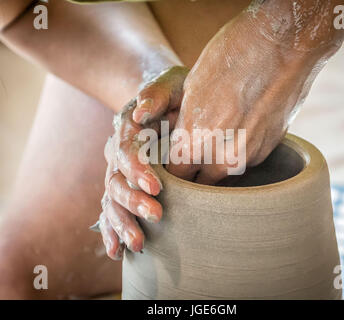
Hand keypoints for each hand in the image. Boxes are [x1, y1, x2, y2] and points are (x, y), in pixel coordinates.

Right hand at [95, 66, 188, 259]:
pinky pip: (112, 208)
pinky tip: (116, 250)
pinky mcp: (125, 185)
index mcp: (127, 128)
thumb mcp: (171, 84)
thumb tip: (139, 113)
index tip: (156, 186)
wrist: (165, 100)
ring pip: (112, 199)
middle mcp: (118, 151)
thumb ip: (156, 94)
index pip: (126, 150)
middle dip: (132, 201)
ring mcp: (119, 170)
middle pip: (116, 179)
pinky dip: (112, 229)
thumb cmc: (174, 93)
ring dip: (122, 222)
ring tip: (137, 244)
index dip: (137, 169)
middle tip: (155, 216)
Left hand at [165, 9, 329, 184]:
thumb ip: (185, 124)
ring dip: (218, 162)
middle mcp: (220, 158)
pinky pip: (245, 160)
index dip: (175, 169)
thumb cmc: (230, 57)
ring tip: (221, 133)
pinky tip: (242, 126)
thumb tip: (183, 140)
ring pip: (224, 174)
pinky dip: (239, 151)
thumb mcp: (191, 87)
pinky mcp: (268, 150)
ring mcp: (247, 156)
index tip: (177, 161)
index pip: (177, 175)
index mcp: (193, 142)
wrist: (283, 46)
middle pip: (201, 182)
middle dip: (196, 171)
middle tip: (197, 151)